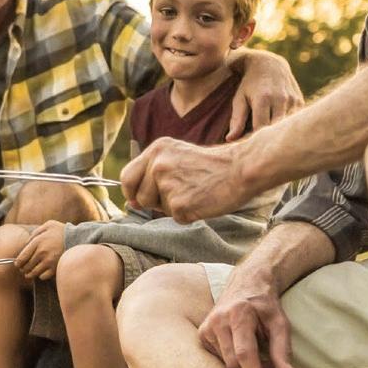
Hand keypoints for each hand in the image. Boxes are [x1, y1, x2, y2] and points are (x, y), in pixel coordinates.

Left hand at [13, 222, 66, 279]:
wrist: (78, 238)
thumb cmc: (62, 231)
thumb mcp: (48, 225)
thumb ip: (35, 233)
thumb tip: (26, 243)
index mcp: (37, 242)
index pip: (21, 257)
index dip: (18, 263)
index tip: (18, 264)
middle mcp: (41, 253)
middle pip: (26, 266)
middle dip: (23, 269)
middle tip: (24, 268)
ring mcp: (48, 262)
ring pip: (33, 273)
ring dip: (30, 274)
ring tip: (30, 272)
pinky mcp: (55, 268)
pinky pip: (43, 277)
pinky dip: (41, 276)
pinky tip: (43, 271)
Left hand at [121, 138, 252, 221]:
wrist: (240, 169)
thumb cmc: (211, 166)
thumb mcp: (178, 155)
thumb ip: (154, 171)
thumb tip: (132, 200)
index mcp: (157, 149)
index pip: (126, 176)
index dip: (130, 191)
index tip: (137, 198)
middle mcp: (158, 164)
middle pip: (139, 196)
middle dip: (153, 201)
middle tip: (179, 193)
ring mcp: (168, 184)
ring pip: (155, 208)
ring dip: (171, 207)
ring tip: (192, 193)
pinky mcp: (179, 204)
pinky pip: (175, 217)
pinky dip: (188, 214)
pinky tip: (201, 201)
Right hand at [196, 263, 296, 367]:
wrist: (245, 284)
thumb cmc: (265, 306)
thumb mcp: (280, 323)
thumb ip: (282, 349)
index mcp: (239, 314)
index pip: (244, 352)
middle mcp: (218, 319)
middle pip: (233, 362)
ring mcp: (207, 327)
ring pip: (225, 363)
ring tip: (260, 361)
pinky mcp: (202, 334)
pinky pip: (218, 359)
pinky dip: (234, 362)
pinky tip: (243, 353)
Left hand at [226, 51, 302, 138]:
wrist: (269, 64)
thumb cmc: (249, 84)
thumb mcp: (239, 99)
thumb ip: (236, 120)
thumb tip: (230, 140)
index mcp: (263, 99)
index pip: (260, 129)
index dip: (254, 140)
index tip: (248, 146)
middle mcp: (280, 99)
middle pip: (275, 129)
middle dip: (267, 140)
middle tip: (259, 147)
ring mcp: (292, 100)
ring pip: (286, 127)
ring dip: (278, 134)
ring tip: (269, 139)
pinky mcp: (300, 101)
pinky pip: (293, 121)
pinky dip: (286, 126)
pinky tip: (278, 127)